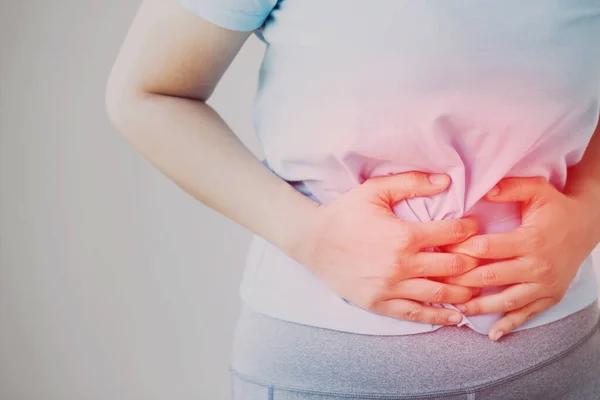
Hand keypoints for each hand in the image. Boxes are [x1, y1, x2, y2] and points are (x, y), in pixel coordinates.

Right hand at [296, 171, 480, 325]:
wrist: (312, 241)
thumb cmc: (344, 214)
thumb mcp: (374, 191)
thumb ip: (411, 183)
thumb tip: (446, 181)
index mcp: (404, 235)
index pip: (452, 233)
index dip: (470, 229)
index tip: (475, 226)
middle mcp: (402, 264)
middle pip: (454, 266)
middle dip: (473, 260)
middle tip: (481, 257)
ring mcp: (391, 287)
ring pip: (440, 293)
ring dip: (464, 290)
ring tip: (476, 286)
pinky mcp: (380, 303)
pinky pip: (417, 314)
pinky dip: (440, 316)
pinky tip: (456, 316)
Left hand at [441, 177, 599, 340]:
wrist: (588, 225)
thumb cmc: (556, 207)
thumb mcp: (537, 189)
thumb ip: (510, 188)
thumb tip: (484, 191)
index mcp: (530, 240)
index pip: (486, 248)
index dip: (460, 249)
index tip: (440, 250)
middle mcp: (537, 266)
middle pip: (490, 277)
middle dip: (461, 280)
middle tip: (437, 281)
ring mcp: (544, 284)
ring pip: (506, 300)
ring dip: (479, 306)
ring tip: (456, 307)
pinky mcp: (550, 296)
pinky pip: (527, 314)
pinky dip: (509, 324)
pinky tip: (492, 334)